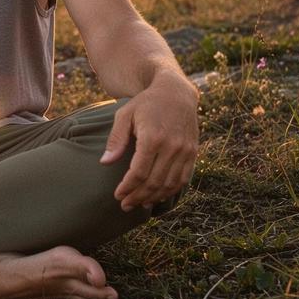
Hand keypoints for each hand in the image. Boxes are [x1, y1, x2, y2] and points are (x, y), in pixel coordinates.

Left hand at [99, 73, 198, 210]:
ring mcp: (185, 151)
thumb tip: (105, 162)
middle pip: (154, 182)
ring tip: (139, 204)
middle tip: (125, 205)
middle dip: (138, 197)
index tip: (117, 195)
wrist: (176, 93)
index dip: (128, 187)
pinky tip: (157, 196)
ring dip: (153, 198)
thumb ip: (116, 139)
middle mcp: (172, 146)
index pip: (139, 172)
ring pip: (169, 184)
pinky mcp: (193, 153)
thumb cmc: (145, 103)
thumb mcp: (125, 115)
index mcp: (152, 137)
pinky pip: (183, 179)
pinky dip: (170, 191)